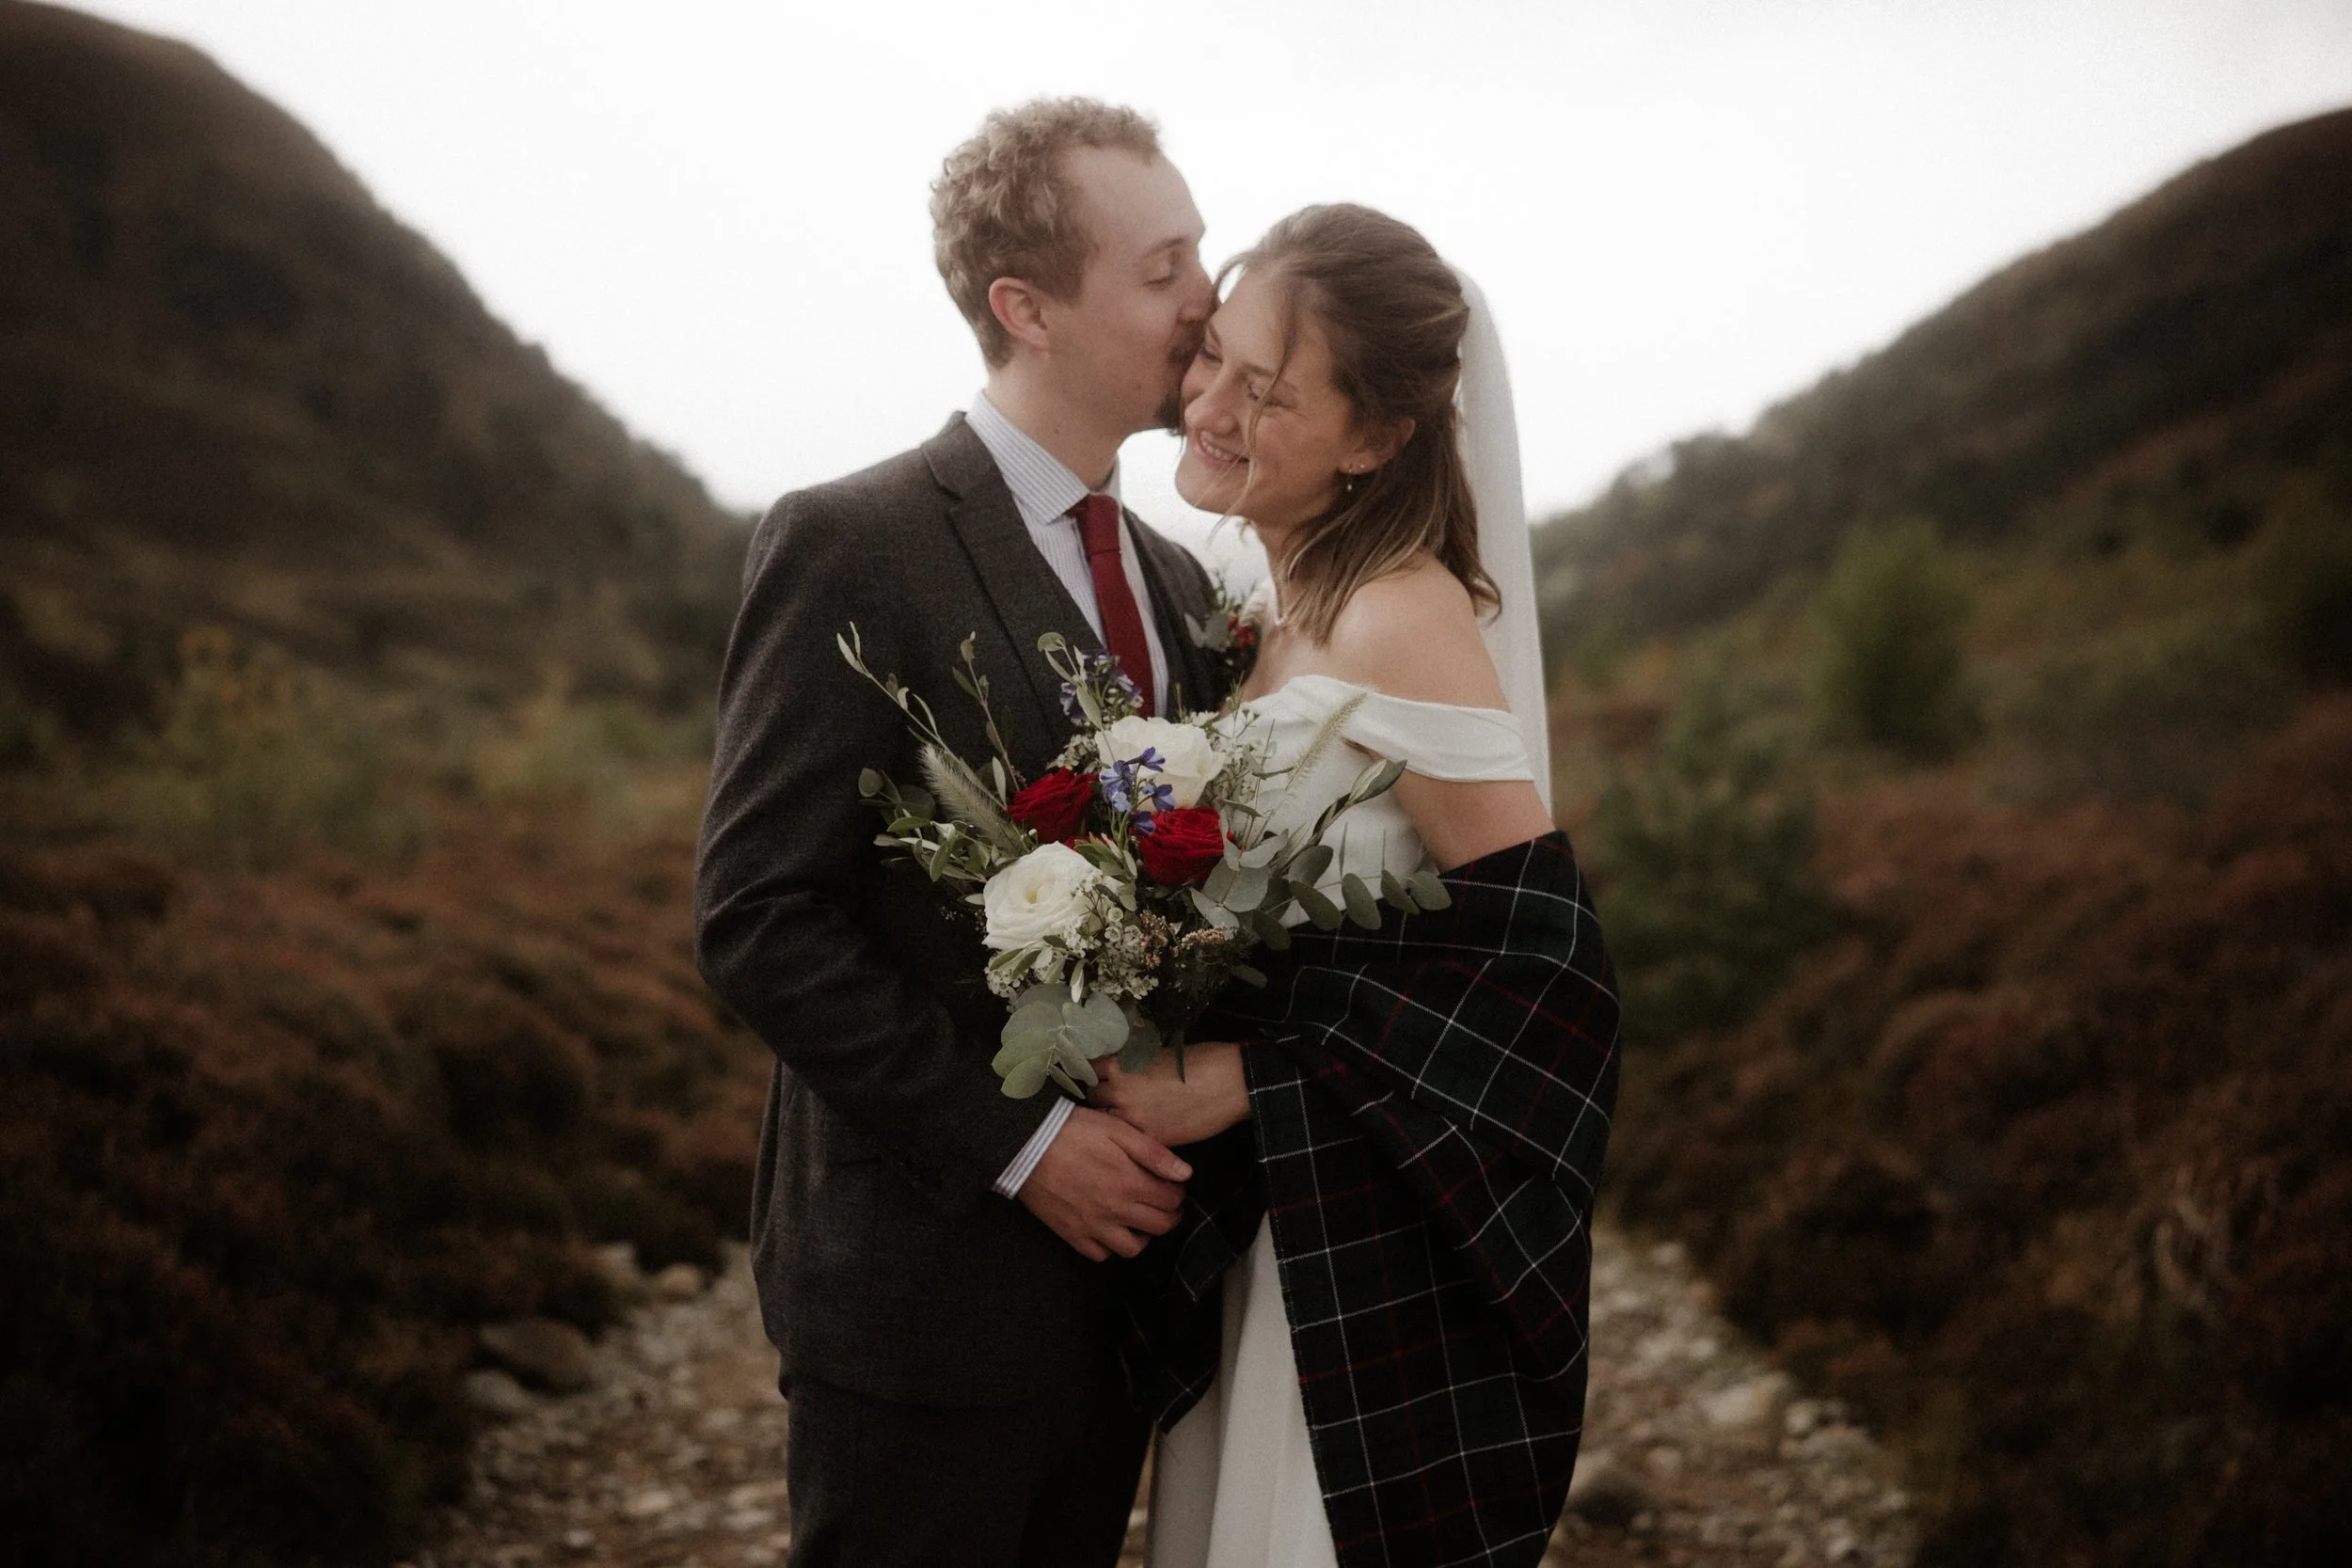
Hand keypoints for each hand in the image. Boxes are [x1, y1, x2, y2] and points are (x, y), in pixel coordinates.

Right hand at [1017, 1106, 1190, 1261]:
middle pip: (1159, 1226)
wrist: (1025, 1144)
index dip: (1178, 1193)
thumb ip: (1154, 1153)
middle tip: (1165, 1204)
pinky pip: (1100, 1255)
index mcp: (1130, 1182)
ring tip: (1140, 1220)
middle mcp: (1114, 1210)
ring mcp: (1092, 1226)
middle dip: (1170, 1216)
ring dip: (1143, 1236)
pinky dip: (1110, 1247)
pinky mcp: (1071, 1234)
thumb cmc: (1074, 1130)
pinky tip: (1111, 1229)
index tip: (1174, 1186)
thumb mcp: (1117, 1129)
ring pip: (1132, 1249)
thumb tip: (1186, 1174)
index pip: (1171, 1200)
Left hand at [1087, 1041, 1250, 1148]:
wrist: (1230, 1083)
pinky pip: (1129, 1140)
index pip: (1091, 1069)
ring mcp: (1134, 1119)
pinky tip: (1140, 1131)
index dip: (1098, 1073)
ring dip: (1113, 1117)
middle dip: (1102, 1096)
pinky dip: (1131, 1136)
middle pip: (1093, 1097)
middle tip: (1114, 1097)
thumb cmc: (1201, 1059)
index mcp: (1122, 1065)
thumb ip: (1133, 1062)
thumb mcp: (1158, 1052)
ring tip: (1126, 1115)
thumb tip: (1121, 1068)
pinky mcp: (1150, 1140)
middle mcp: (1120, 1092)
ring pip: (1107, 1122)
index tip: (1103, 1076)